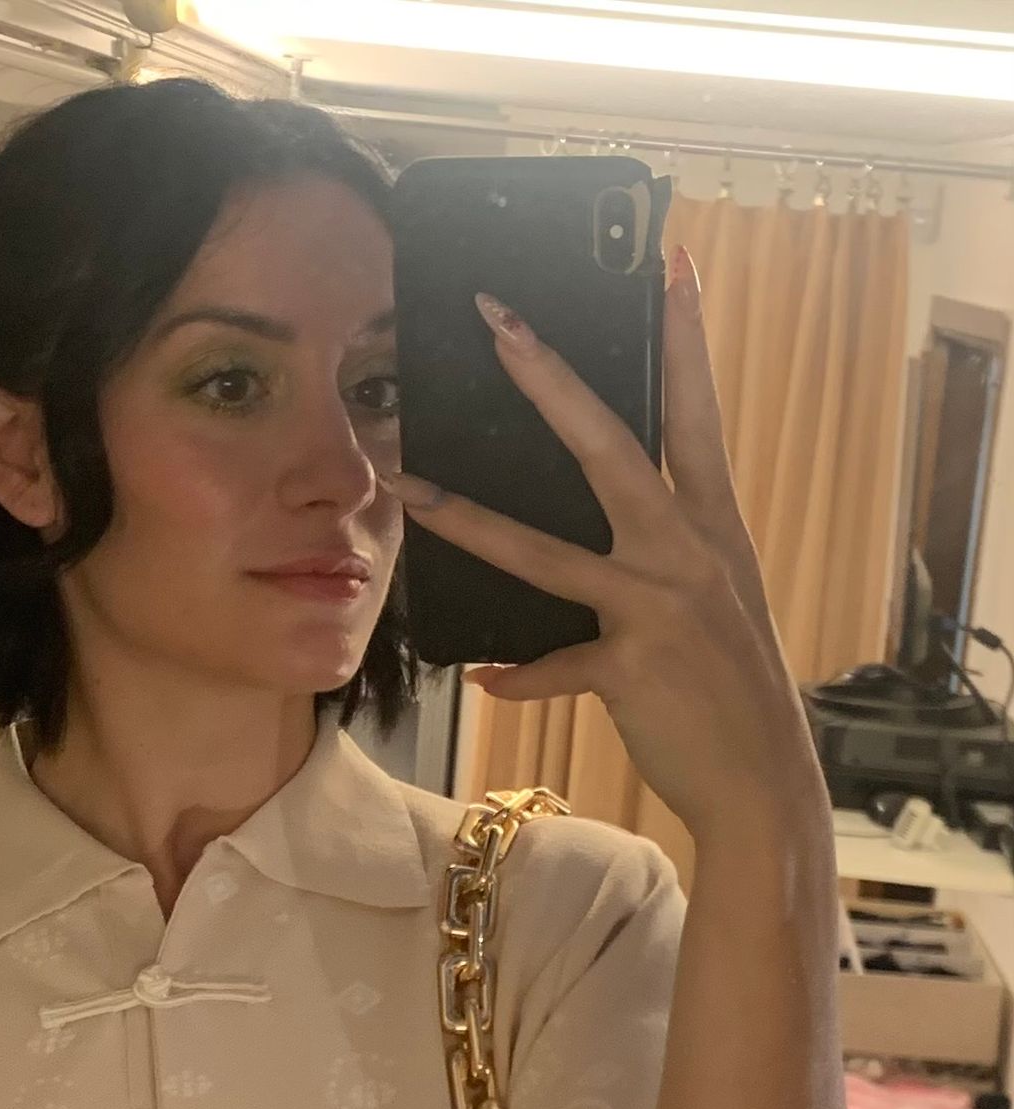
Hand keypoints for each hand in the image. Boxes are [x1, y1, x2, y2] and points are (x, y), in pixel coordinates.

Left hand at [383, 253, 830, 849]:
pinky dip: (515, 675)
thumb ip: (670, 554)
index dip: (688, 337)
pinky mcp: (630, 668)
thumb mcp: (717, 602)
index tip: (675, 262)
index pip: (698, 412)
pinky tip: (479, 675)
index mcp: (713, 527)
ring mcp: (657, 607)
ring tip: (410, 489)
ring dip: (470, 521)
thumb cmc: (732, 691)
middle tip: (498, 318)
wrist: (764, 778)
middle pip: (610, 445)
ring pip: (546, 552)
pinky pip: (553, 666)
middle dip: (551, 377)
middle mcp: (687, 552)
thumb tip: (618, 525)